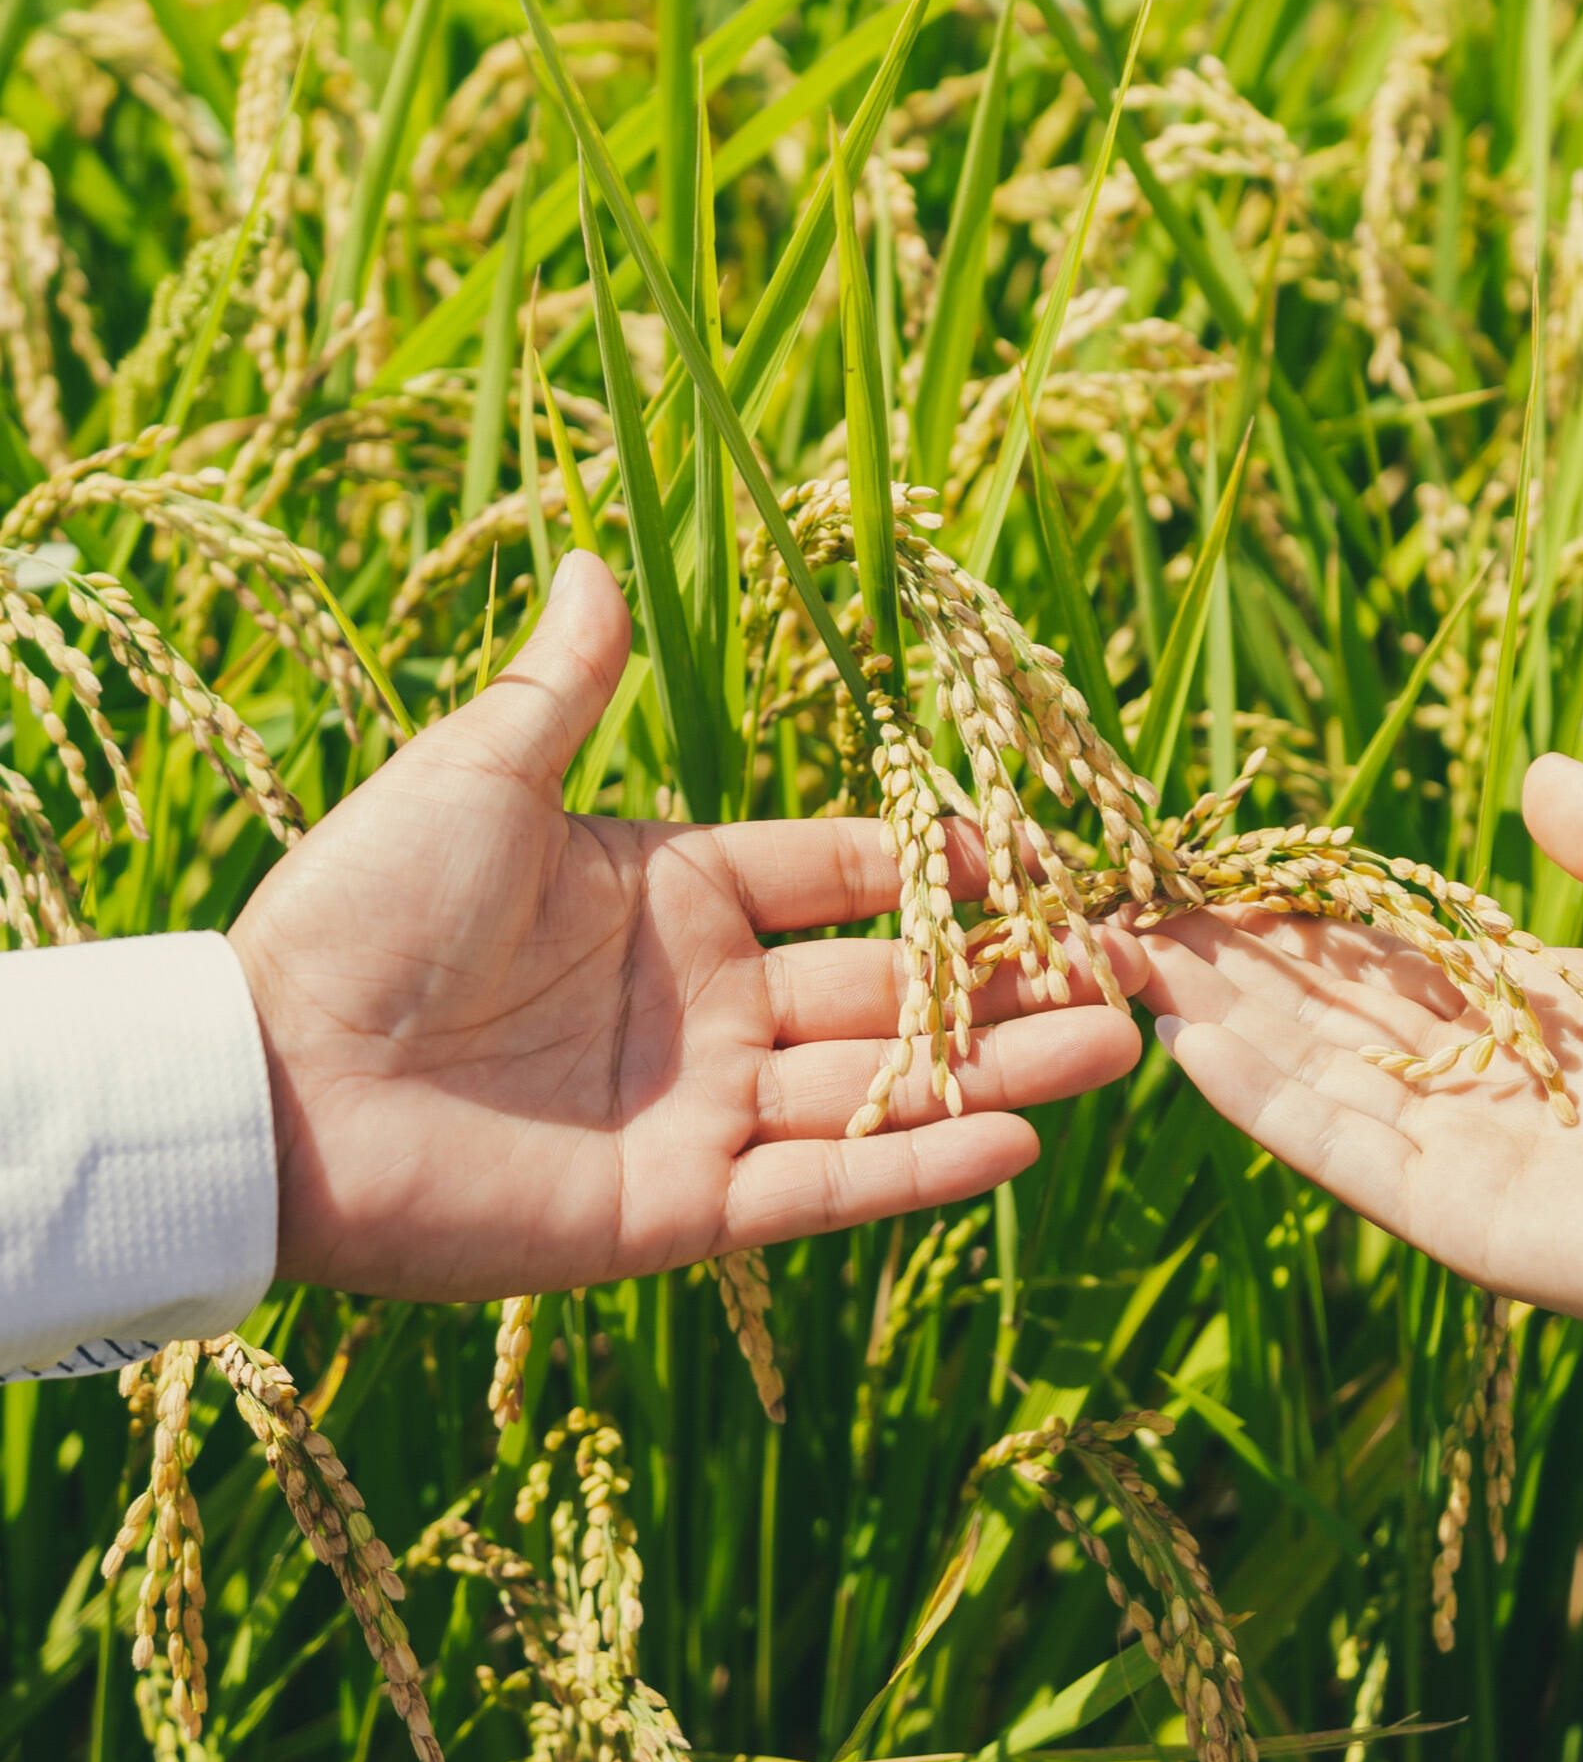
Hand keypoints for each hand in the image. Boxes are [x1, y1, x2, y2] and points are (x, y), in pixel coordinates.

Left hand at [230, 552, 1143, 1301]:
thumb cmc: (363, 905)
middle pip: (893, 985)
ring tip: (1122, 1047)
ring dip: (1001, 1067)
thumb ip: (565, 683)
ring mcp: (701, 1106)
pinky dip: (919, 1168)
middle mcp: (709, 1001)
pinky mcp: (677, 1206)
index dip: (941, 864)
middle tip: (1130, 965)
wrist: (272, 1073)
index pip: (846, 873)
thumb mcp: (480, 774)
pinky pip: (820, 1184)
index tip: (1045, 856)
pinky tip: (1021, 1140)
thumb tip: (589, 554)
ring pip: (883, 1086)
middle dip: (1010, 976)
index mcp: (676, 891)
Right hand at [1138, 753, 1582, 1367]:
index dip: (1298, 919)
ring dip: (1220, 1023)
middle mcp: (1489, 1088)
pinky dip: (1266, 1104)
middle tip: (1118, 912)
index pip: (1385, 960)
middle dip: (1227, 966)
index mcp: (1537, 1015)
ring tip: (1125, 962)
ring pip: (1315, 1078)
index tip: (1210, 874)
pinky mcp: (1471, 1221)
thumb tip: (1538, 773)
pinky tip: (1191, 1047)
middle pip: (1326, 1018)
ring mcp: (1471, 1159)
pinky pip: (1349, 1154)